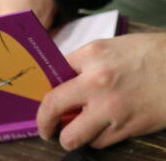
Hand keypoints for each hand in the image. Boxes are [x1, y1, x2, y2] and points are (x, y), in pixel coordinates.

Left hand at [37, 33, 165, 150]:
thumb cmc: (146, 54)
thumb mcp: (109, 47)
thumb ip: (84, 62)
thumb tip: (64, 79)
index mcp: (90, 55)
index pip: (53, 72)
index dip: (46, 86)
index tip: (42, 95)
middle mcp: (95, 81)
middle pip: (52, 105)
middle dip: (43, 120)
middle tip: (43, 127)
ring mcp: (109, 108)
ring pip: (72, 135)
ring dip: (68, 137)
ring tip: (68, 134)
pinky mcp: (125, 128)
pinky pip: (98, 142)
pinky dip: (94, 139)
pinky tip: (97, 130)